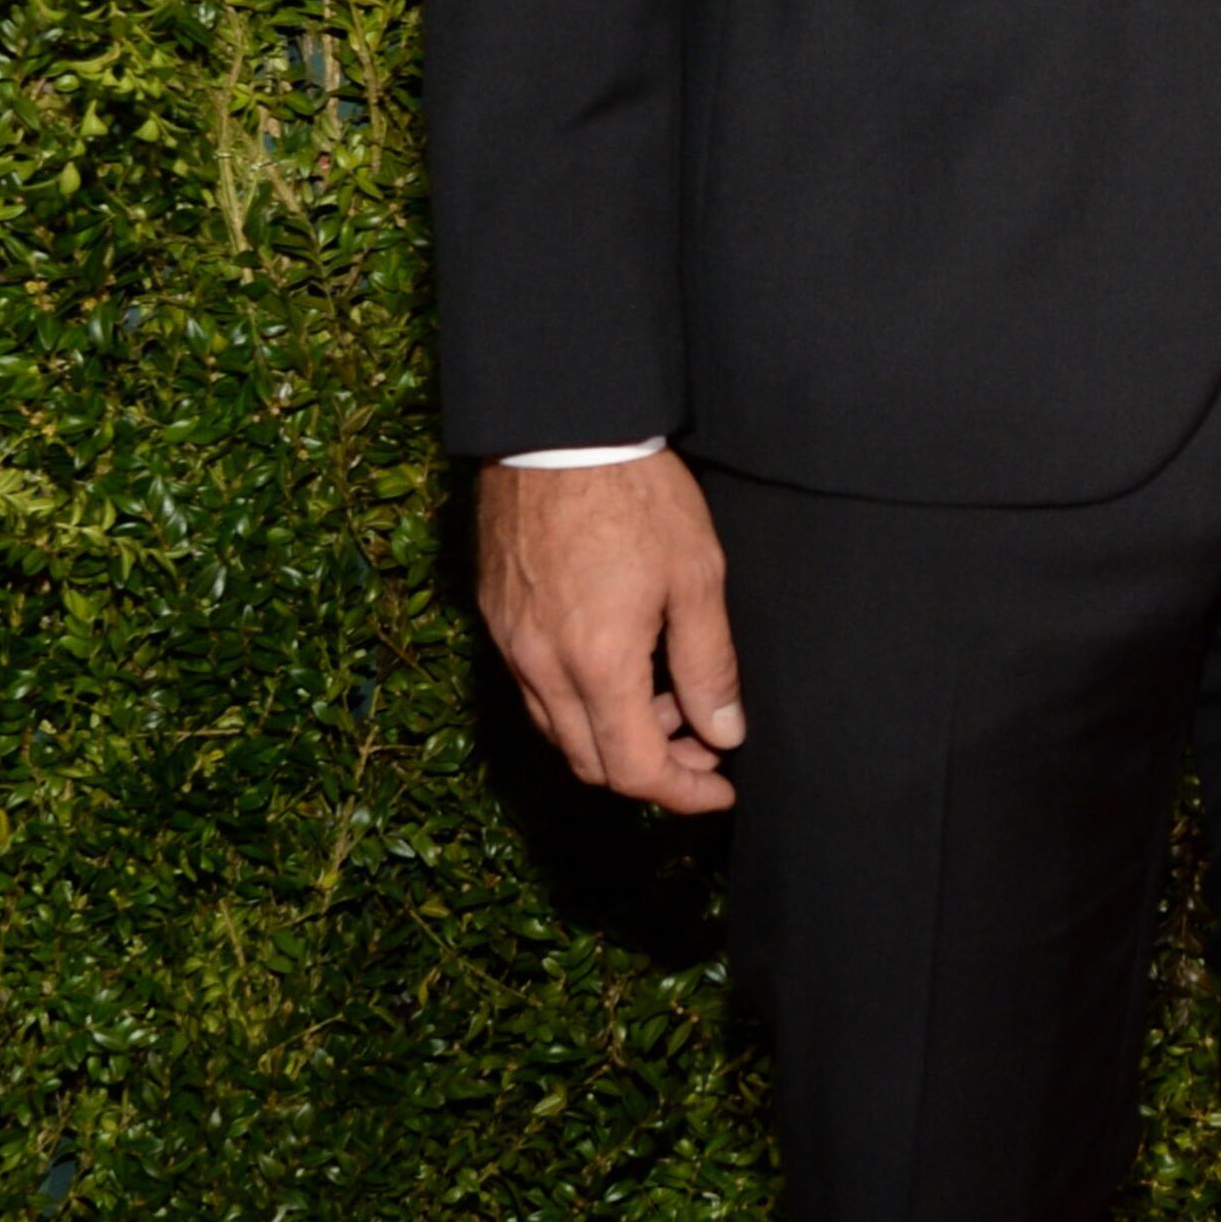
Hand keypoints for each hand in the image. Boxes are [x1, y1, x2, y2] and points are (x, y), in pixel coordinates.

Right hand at [476, 453, 746, 809]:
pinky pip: (535, 689)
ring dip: (613, 736)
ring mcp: (511, 643)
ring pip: (558, 730)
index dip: (683, 793)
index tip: (720, 787)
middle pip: (590, 763)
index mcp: (597, 665)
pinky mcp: (496, 617)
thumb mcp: (697, 576)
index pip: (634, 770)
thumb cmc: (635, 493)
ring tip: (668, 699)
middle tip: (703, 745)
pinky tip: (620, 665)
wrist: (558, 429)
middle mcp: (542, 667)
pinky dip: (580, 702)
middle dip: (651, 770)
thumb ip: (710, 665)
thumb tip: (724, 732)